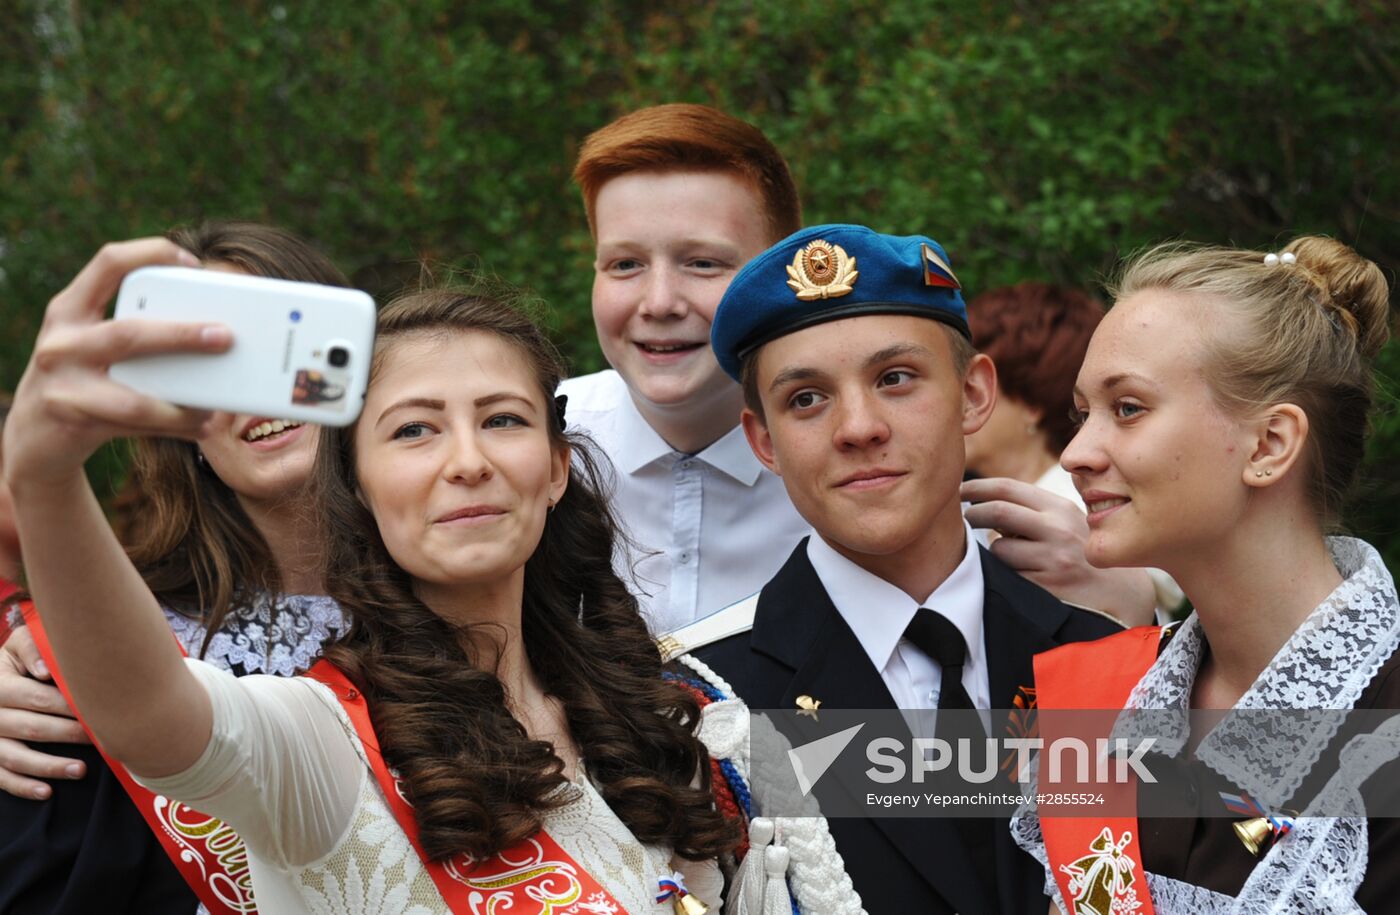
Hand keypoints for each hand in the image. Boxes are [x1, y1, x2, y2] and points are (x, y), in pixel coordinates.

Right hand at [0, 626, 88, 799]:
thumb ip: (33, 648)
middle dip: (68, 734)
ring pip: (17, 758)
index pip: (37, 698)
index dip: (67, 706)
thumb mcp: (18, 645)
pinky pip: (2, 778)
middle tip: (101, 739)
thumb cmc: (14, 661)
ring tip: (82, 770)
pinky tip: (47, 792)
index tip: (97, 712)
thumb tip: (46, 671)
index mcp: (0, 685)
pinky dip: (23, 787)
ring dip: (50, 766)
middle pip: (32, 728)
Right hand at [3, 239, 231, 491]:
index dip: (152, 254)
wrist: (34, 435)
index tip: (195, 262)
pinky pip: (137, 424)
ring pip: (134, 395)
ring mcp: (64, 384)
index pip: (109, 263)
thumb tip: (209, 327)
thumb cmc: (80, 380)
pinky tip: (201, 423)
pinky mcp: (75, 421)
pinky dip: (174, 423)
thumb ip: (128, 327)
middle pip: (128, 333)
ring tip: (216, 403)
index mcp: (69, 309)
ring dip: (184, 399)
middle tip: (225, 336)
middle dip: (181, 335)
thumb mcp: (88, 343)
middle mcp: (61, 342)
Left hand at [961, 477, 1155, 626]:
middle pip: (997, 512)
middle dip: (972, 514)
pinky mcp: (1046, 585)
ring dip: (994, 550)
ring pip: (999, 548)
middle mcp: (1056, 529)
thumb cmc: (1079, 549)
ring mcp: (1052, 559)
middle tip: (963, 518)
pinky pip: (1008, 574)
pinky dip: (1005, 572)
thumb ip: (1031, 509)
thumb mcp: (1065, 520)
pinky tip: (1020, 573)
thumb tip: (982, 500)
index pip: (1007, 488)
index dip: (977, 487)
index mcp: (1058, 507)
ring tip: (1008, 553)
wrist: (1117, 590)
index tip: (959, 491)